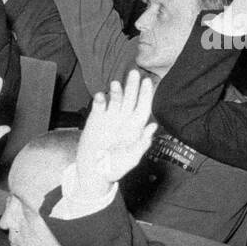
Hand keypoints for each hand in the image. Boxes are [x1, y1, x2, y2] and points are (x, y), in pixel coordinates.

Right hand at [72, 72, 158, 196]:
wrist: (93, 172)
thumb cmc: (115, 168)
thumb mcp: (131, 158)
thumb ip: (142, 143)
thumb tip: (153, 127)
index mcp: (135, 127)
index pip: (143, 106)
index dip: (146, 94)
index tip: (148, 81)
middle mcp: (124, 120)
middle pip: (131, 98)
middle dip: (132, 86)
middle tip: (134, 73)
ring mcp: (110, 118)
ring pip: (115, 99)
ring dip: (116, 91)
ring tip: (116, 84)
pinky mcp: (96, 119)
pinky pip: (99, 105)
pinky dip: (100, 99)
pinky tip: (101, 96)